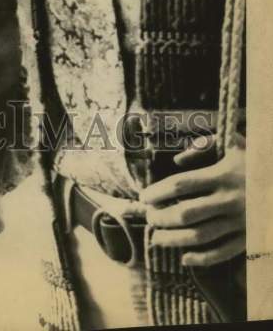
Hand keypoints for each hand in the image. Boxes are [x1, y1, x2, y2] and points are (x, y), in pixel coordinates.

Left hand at [139, 135, 244, 266]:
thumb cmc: (257, 162)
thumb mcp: (234, 144)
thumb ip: (204, 145)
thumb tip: (177, 161)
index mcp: (222, 175)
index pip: (181, 185)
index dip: (158, 192)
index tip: (144, 197)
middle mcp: (228, 200)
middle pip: (186, 213)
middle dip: (162, 217)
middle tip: (149, 218)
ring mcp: (239, 222)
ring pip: (200, 236)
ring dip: (174, 239)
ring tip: (156, 238)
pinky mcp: (248, 238)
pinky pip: (223, 252)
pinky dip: (202, 258)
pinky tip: (184, 258)